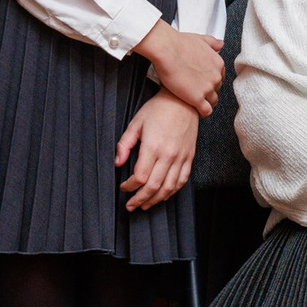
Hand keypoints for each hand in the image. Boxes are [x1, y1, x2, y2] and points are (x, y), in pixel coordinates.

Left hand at [117, 94, 199, 211]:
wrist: (184, 100)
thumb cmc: (157, 109)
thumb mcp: (136, 123)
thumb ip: (125, 144)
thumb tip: (117, 163)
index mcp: (153, 146)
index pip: (140, 176)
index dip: (129, 186)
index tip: (123, 187)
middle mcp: (168, 155)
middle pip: (153, 186)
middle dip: (140, 199)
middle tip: (130, 206)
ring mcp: (181, 157)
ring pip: (169, 187)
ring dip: (155, 200)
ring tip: (145, 205)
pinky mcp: (189, 157)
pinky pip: (182, 180)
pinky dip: (172, 191)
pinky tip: (163, 195)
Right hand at [135, 20, 223, 113]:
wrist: (166, 49)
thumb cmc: (178, 44)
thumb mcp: (200, 39)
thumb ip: (212, 43)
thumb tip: (220, 44)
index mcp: (218, 64)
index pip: (220, 78)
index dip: (210, 82)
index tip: (203, 83)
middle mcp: (216, 77)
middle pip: (216, 90)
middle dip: (207, 92)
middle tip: (196, 92)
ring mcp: (208, 88)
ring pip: (213, 102)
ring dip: (206, 103)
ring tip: (196, 104)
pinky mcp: (197, 98)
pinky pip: (205, 111)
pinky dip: (202, 113)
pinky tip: (196, 111)